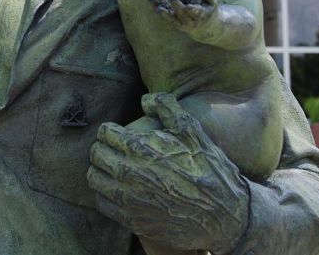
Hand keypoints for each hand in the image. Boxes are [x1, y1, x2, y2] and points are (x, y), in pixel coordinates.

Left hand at [87, 93, 249, 252]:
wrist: (224, 215)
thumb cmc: (209, 169)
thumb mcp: (192, 130)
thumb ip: (165, 106)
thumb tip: (144, 100)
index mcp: (140, 148)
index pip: (105, 132)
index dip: (110, 130)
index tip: (118, 133)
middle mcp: (128, 173)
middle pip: (96, 154)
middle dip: (102, 147)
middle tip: (114, 148)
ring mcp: (128, 199)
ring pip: (94, 178)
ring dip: (100, 170)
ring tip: (113, 167)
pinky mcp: (131, 219)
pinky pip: (102, 203)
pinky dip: (105, 194)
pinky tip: (118, 189)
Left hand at [151, 0, 218, 39]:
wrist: (203, 28)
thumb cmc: (207, 10)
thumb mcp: (212, 2)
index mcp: (201, 15)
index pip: (197, 13)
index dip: (192, 10)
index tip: (188, 7)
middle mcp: (190, 21)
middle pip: (182, 14)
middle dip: (176, 6)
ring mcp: (181, 23)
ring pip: (171, 18)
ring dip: (163, 10)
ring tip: (156, 3)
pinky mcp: (174, 23)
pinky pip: (165, 16)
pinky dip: (158, 8)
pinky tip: (151, 0)